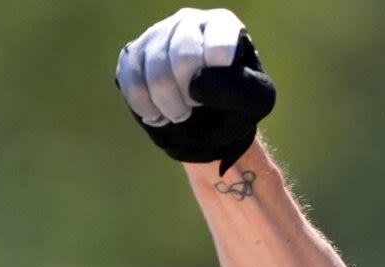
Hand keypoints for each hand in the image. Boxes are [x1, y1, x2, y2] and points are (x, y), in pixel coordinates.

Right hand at [115, 8, 276, 170]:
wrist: (208, 127)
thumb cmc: (235, 109)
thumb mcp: (255, 102)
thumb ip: (237, 89)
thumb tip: (196, 83)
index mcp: (223, 25)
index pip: (217, 47)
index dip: (216, 81)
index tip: (224, 97)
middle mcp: (188, 21)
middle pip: (180, 56)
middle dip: (189, 94)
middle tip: (196, 108)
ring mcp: (157, 35)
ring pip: (151, 68)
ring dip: (167, 104)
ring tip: (180, 113)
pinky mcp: (133, 55)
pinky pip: (130, 78)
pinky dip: (145, 106)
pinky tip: (159, 114)